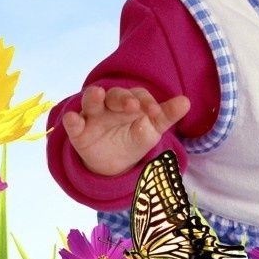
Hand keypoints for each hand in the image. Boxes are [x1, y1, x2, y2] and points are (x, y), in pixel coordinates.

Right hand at [60, 85, 190, 176]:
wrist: (114, 163)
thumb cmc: (135, 137)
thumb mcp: (152, 129)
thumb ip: (166, 115)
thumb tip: (186, 101)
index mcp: (130, 101)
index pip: (138, 95)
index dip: (148, 103)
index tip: (157, 114)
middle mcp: (110, 104)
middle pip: (114, 95)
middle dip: (123, 98)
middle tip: (133, 106)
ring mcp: (93, 116)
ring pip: (91, 101)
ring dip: (93, 97)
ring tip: (97, 95)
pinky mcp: (79, 132)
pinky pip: (73, 123)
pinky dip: (71, 120)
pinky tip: (72, 119)